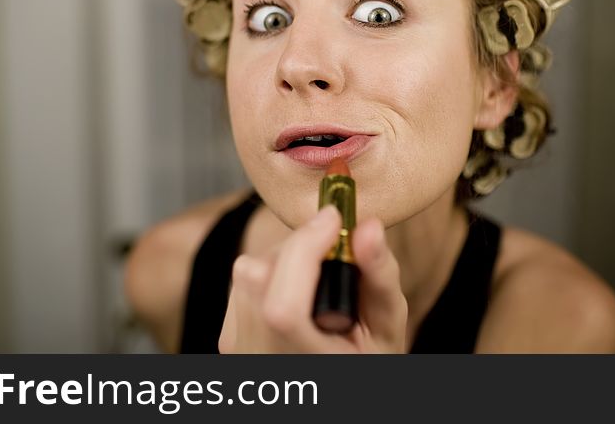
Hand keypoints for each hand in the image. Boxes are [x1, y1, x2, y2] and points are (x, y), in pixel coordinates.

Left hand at [218, 206, 407, 352]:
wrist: (327, 395)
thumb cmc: (364, 363)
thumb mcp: (386, 331)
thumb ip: (379, 279)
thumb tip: (368, 226)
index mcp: (301, 364)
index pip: (282, 308)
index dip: (304, 251)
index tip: (336, 218)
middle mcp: (259, 359)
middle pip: (261, 276)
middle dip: (301, 246)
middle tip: (337, 248)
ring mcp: (237, 348)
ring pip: (249, 271)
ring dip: (286, 258)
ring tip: (320, 280)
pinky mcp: (227, 335)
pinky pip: (242, 283)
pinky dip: (272, 273)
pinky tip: (299, 293)